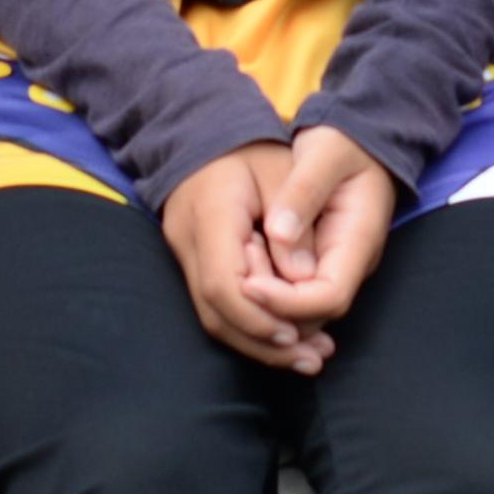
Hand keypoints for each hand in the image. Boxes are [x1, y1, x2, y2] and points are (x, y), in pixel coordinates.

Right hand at [161, 143, 331, 372]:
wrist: (203, 134)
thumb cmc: (252, 149)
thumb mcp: (284, 171)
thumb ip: (296, 224)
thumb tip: (305, 279)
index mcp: (211, 213)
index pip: (225, 285)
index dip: (260, 317)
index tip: (297, 332)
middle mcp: (187, 240)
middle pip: (216, 314)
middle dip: (264, 343)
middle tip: (311, 359)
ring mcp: (182, 254)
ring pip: (212, 318)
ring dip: (258, 343)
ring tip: (305, 357)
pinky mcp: (190, 263)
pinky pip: (215, 306)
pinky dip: (248, 327)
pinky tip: (283, 336)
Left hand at [257, 126, 403, 327]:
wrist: (360, 138)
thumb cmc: (344, 142)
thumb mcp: (324, 153)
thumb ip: (303, 193)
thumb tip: (278, 234)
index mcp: (358, 239)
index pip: (329, 297)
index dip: (286, 302)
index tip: (247, 285)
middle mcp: (351, 264)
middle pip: (313, 315)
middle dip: (271, 308)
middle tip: (236, 275)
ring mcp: (335, 266)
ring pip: (301, 312)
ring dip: (266, 303)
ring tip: (239, 266)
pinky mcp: (318, 263)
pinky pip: (293, 295)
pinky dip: (268, 292)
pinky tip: (245, 266)